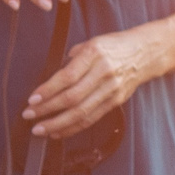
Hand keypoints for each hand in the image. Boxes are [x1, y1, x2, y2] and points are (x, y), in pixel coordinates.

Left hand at [25, 25, 167, 137]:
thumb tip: (51, 80)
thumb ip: (71, 59)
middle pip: (72, 98)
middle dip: (47, 109)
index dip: (48, 90)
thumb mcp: (91, 43)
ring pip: (81, 112)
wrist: (145, 52)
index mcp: (94, 54)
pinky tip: (58, 131)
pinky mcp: (116, 101)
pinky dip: (73, 127)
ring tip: (40, 129)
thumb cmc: (113, 46)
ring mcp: (111, 89)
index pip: (67, 76)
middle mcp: (103, 72)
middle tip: (29, 116)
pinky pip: (91, 118)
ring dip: (57, 124)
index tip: (32, 100)